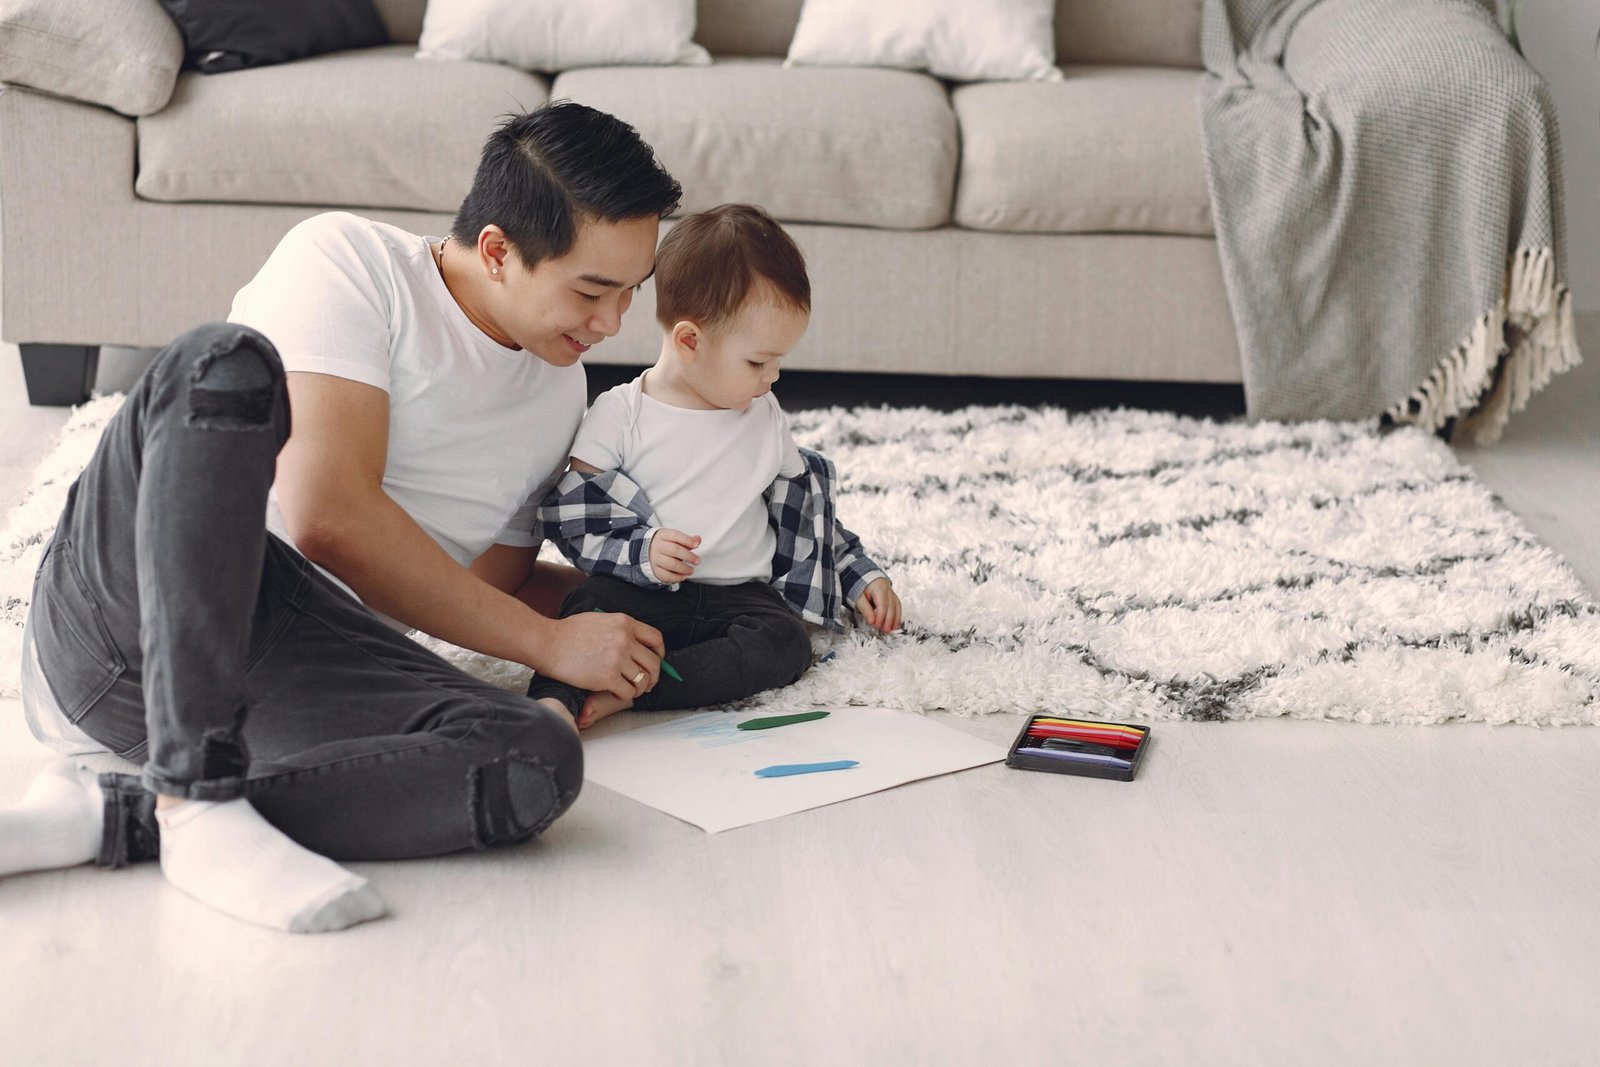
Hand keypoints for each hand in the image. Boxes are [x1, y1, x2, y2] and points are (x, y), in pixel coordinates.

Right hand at [533, 611, 665, 700]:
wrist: (547, 642)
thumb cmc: (567, 632)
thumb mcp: (599, 620)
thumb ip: (619, 629)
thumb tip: (632, 642)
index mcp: (624, 623)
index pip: (656, 639)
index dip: (659, 653)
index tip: (655, 661)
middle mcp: (625, 640)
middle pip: (654, 662)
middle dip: (653, 676)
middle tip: (646, 683)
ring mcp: (617, 659)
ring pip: (643, 680)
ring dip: (639, 688)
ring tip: (631, 690)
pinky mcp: (607, 677)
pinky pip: (628, 692)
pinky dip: (625, 695)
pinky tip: (616, 693)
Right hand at [649, 528, 700, 582]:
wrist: (649, 551)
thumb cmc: (666, 544)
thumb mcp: (674, 538)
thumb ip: (687, 540)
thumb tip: (697, 540)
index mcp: (663, 535)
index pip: (675, 535)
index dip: (687, 540)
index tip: (696, 545)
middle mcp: (658, 546)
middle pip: (674, 550)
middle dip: (689, 556)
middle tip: (697, 560)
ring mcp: (655, 558)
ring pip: (671, 564)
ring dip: (684, 569)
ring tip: (691, 570)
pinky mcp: (654, 570)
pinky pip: (666, 575)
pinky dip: (677, 577)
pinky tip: (683, 576)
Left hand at [855, 577, 901, 633]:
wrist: (858, 573)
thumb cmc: (857, 584)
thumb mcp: (857, 597)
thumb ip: (865, 609)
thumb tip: (872, 621)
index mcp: (879, 587)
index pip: (883, 605)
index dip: (881, 617)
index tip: (877, 626)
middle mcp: (887, 589)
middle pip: (891, 606)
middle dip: (888, 620)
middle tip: (884, 630)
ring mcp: (890, 591)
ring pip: (896, 605)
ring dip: (895, 618)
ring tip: (892, 629)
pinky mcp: (891, 594)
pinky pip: (896, 604)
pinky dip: (896, 614)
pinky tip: (894, 622)